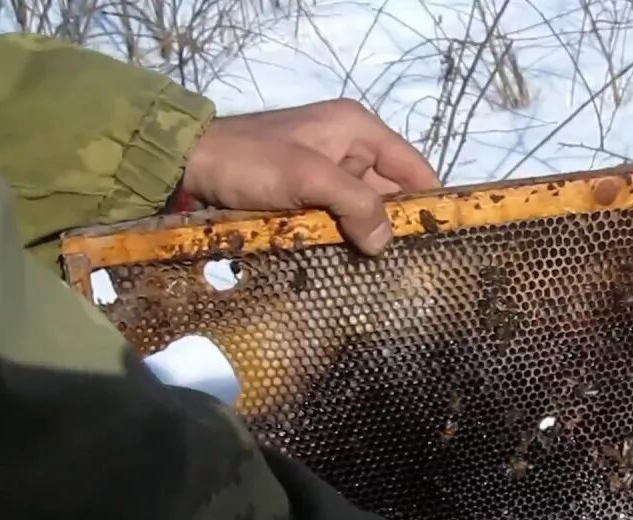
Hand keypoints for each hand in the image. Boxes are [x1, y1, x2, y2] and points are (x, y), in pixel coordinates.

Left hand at [182, 98, 439, 254]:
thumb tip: (385, 244)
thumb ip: (355, 204)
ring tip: (387, 277)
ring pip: (365, 213)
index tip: (445, 242)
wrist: (187, 164)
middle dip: (399, 228)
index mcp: (358, 129)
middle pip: (392, 194)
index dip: (432, 203)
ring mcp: (328, 175)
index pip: (414, 168)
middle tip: (413, 270)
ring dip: (370, 240)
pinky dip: (345, 241)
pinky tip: (353, 269)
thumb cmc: (250, 161)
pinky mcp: (308, 198)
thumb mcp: (307, 176)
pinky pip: (339, 222)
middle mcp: (350, 149)